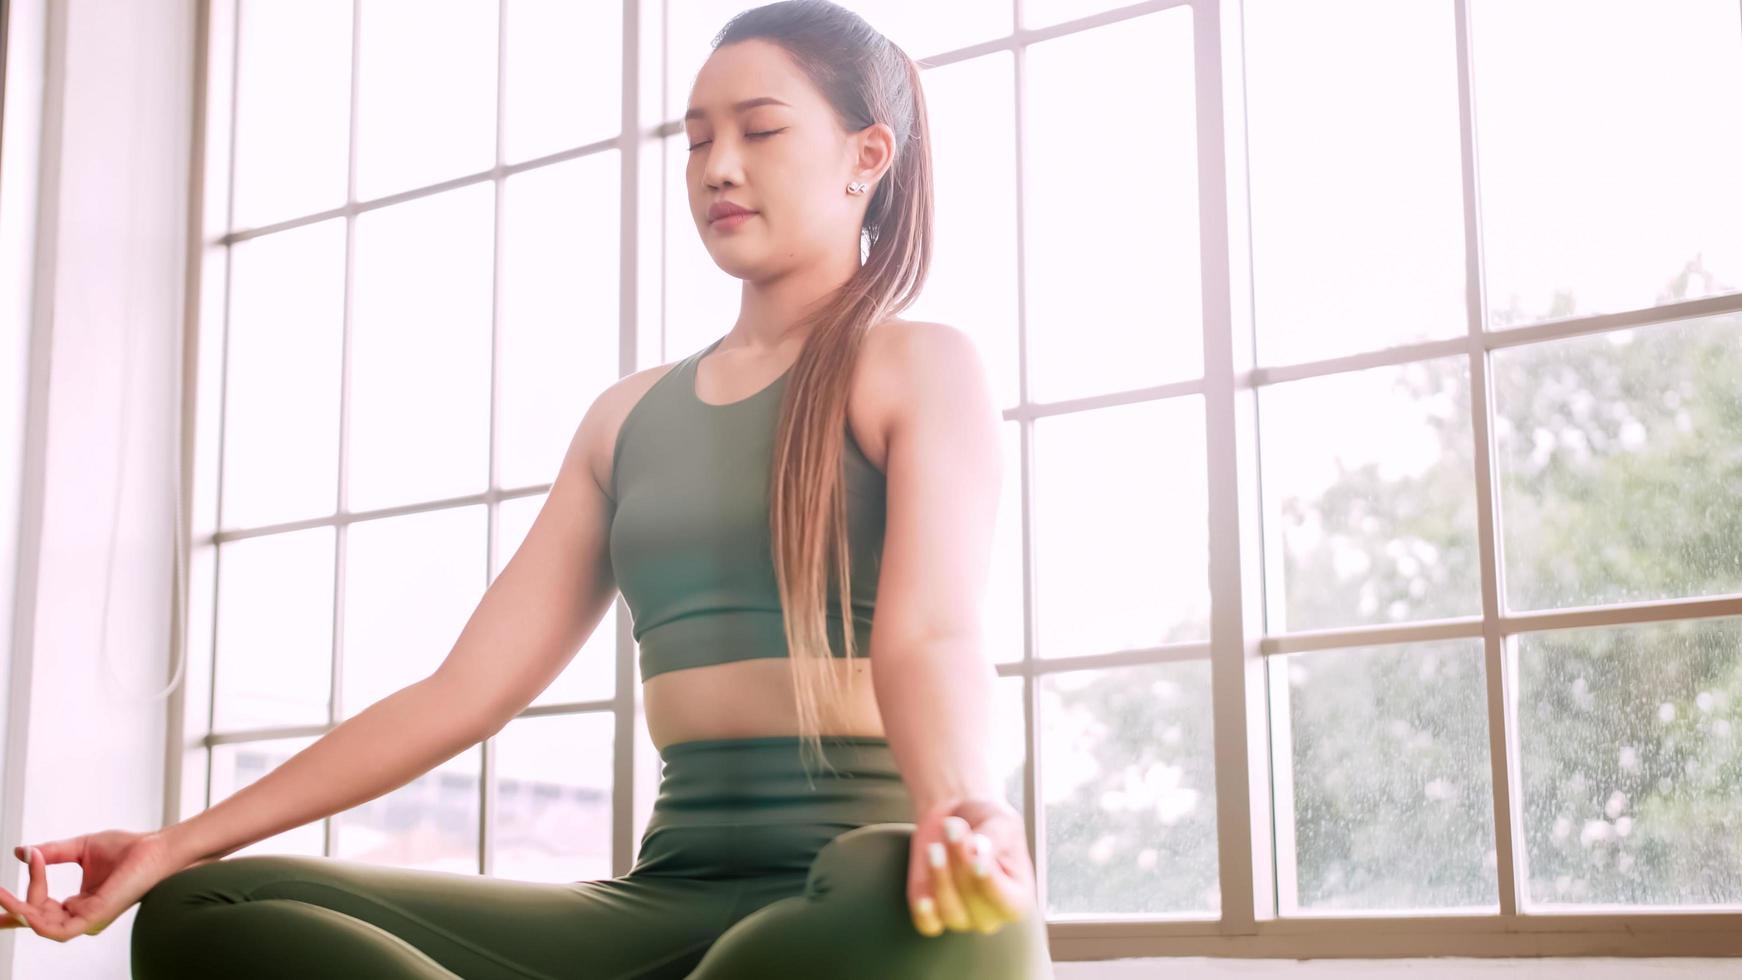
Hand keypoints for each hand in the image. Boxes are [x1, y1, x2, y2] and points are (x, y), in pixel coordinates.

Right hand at [0, 829, 190, 941]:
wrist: (156, 848)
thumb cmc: (129, 849)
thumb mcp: (79, 848)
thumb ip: (50, 853)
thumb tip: (20, 852)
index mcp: (79, 904)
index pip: (39, 913)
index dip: (14, 909)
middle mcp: (81, 916)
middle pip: (35, 919)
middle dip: (12, 907)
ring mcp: (87, 920)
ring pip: (40, 925)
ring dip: (18, 908)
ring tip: (1, 894)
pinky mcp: (94, 918)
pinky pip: (55, 929)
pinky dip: (35, 917)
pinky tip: (23, 901)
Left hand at [907, 796, 1035, 937]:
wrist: (957, 814)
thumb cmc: (987, 820)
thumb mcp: (1001, 822)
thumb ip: (992, 841)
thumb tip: (980, 860)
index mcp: (1018, 898)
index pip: (1009, 904)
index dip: (990, 881)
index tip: (976, 850)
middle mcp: (992, 914)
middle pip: (975, 903)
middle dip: (961, 863)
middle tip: (953, 830)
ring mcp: (964, 918)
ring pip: (950, 911)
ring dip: (940, 876)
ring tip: (935, 846)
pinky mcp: (935, 915)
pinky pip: (928, 924)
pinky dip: (925, 912)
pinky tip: (923, 898)